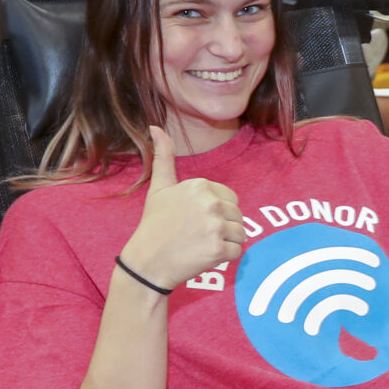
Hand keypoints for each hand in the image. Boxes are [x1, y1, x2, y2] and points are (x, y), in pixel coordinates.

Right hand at [125, 127, 242, 287]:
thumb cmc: (154, 224)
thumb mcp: (159, 187)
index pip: (231, 198)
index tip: (196, 219)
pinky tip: (203, 254)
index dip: (218, 211)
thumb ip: (164, 157)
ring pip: (241, 233)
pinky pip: (237, 251)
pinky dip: (224, 257)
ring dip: (225, 241)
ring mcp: (215, 226)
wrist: (148, 261)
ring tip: (201, 243)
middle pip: (238, 215)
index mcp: (200, 185)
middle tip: (197, 233)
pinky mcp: (219, 249)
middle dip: (223, 226)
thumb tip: (155, 127)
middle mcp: (210, 203)